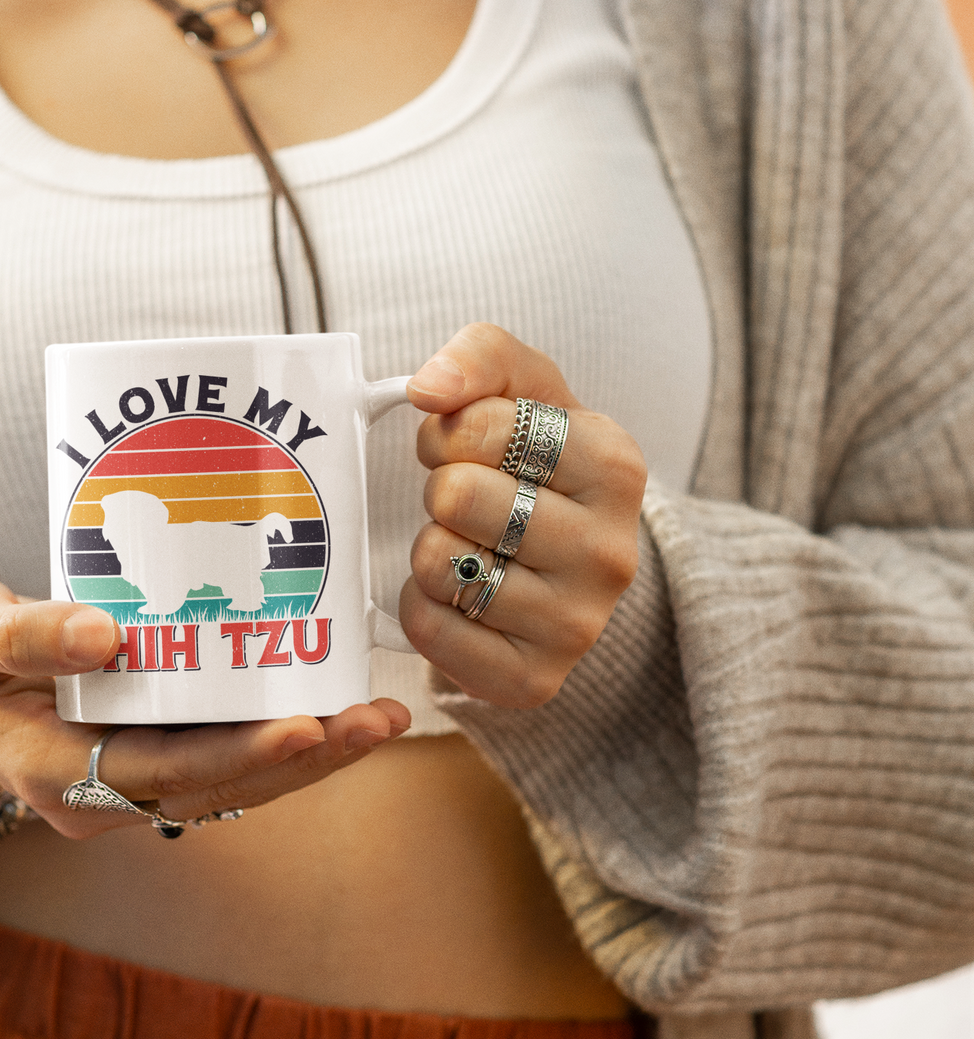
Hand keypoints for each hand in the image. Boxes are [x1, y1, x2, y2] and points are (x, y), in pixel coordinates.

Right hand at [0, 569, 409, 836]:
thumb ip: (21, 635)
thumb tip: (104, 638)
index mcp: (56, 776)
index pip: (168, 773)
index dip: (244, 753)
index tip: (308, 723)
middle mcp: (98, 796)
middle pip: (219, 785)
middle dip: (307, 757)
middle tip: (380, 718)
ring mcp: (122, 781)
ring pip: (230, 779)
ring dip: (308, 752)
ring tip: (381, 714)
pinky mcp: (140, 754)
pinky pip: (219, 754)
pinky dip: (275, 732)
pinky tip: (330, 700)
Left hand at [402, 324, 645, 707]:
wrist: (572, 567)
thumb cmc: (539, 467)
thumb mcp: (525, 391)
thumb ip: (480, 357)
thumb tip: (428, 387)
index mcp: (616, 466)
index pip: (482, 427)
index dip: (450, 430)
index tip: (471, 447)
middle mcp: (611, 552)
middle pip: (455, 496)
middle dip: (441, 490)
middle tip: (467, 501)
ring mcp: (578, 625)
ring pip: (439, 564)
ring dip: (431, 548)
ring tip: (469, 546)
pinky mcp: (534, 680)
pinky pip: (430, 631)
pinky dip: (423, 606)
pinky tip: (460, 596)